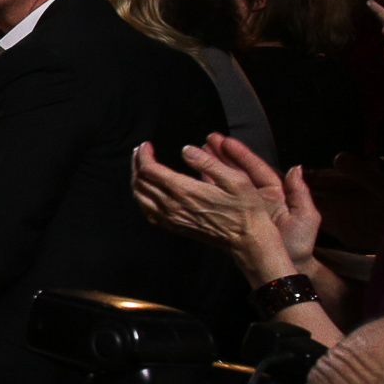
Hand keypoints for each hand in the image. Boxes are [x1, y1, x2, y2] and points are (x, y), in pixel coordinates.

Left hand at [131, 134, 316, 273]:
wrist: (246, 239)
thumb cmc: (245, 209)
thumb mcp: (235, 179)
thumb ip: (208, 163)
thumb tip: (186, 150)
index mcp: (184, 191)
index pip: (149, 170)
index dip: (144, 154)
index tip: (146, 144)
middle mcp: (172, 205)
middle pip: (140, 182)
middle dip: (137, 163)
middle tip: (141, 151)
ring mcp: (170, 218)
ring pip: (140, 197)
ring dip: (137, 179)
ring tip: (140, 167)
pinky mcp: (174, 226)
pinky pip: (148, 211)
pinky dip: (142, 197)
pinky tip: (148, 190)